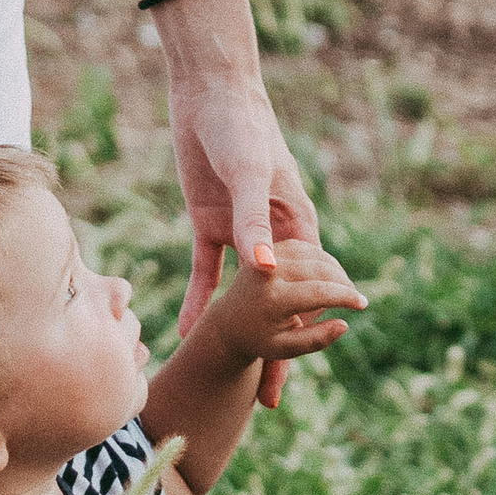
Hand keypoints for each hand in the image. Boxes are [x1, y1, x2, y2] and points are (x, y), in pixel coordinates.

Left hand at [169, 67, 315, 386]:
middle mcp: (272, 235)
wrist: (208, 93)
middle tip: (271, 402)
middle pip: (280, 303)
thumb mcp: (249, 175)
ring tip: (235, 380)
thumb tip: (263, 274)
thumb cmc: (241, 126)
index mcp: (296, 224)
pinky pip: (206, 273)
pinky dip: (198, 301)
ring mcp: (240, 230)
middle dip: (279, 350)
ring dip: (240, 333)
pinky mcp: (209, 224)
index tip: (304, 368)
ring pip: (243, 297)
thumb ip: (254, 222)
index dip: (308, 330)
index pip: (309, 288)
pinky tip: (186, 332)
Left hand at [206, 236, 368, 382]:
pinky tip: (329, 274)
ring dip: (335, 270)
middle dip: (343, 283)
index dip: (346, 297)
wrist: (229, 321)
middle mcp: (267, 271)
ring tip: (344, 289)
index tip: (363, 305)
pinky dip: (322, 260)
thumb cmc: (260, 339)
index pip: (320, 292)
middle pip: (320, 269)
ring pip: (315, 255)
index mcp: (271, 298)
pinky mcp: (269, 247)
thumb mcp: (285, 349)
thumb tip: (345, 324)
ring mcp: (267, 255)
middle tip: (356, 298)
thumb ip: (316, 340)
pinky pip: (305, 248)